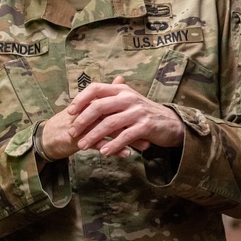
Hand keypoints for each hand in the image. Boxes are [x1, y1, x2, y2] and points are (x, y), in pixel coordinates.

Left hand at [58, 75, 182, 156]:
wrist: (170, 123)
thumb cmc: (142, 113)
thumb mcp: (125, 102)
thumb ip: (106, 100)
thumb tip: (82, 99)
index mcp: (120, 90)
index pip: (95, 88)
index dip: (80, 99)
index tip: (69, 112)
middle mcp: (128, 97)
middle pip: (99, 106)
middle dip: (82, 121)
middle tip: (72, 133)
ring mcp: (137, 111)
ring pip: (110, 123)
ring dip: (93, 136)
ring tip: (82, 146)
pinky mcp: (146, 126)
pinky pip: (125, 136)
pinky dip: (113, 145)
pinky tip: (103, 152)